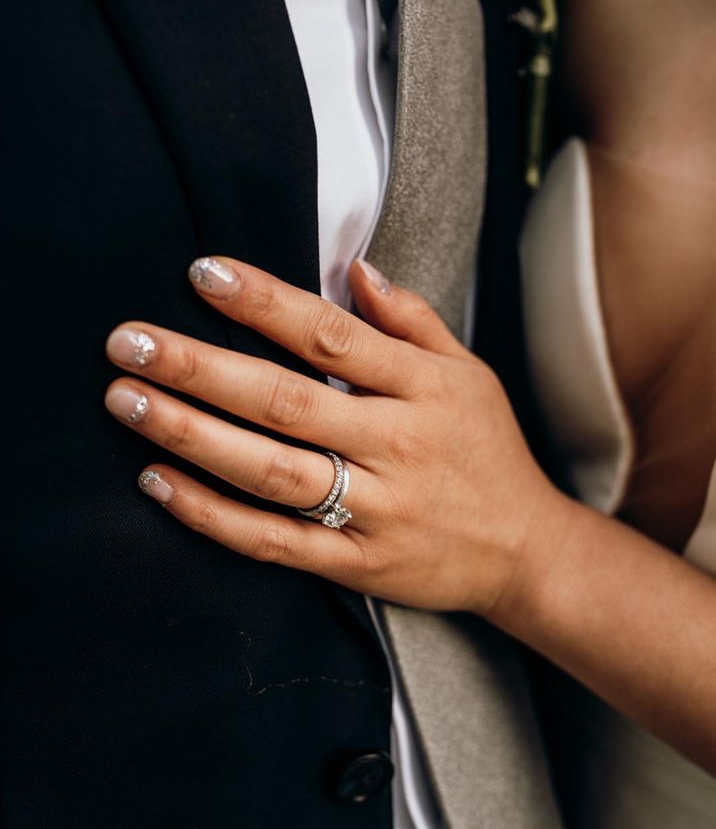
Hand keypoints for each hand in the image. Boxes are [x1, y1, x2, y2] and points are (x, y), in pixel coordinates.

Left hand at [105, 256, 560, 613]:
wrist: (525, 551)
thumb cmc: (488, 452)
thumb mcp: (468, 373)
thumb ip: (412, 319)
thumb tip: (356, 265)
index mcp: (423, 388)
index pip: (332, 336)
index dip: (266, 302)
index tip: (205, 272)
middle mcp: (395, 444)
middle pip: (285, 400)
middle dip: (200, 367)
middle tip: (129, 341)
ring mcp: (374, 509)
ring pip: (270, 470)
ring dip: (191, 435)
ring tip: (126, 401)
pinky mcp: (355, 563)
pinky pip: (273, 541)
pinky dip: (212, 514)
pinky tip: (158, 482)